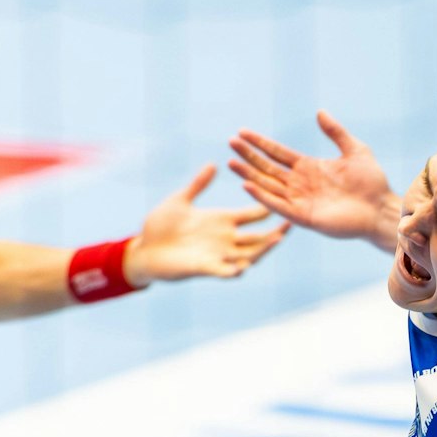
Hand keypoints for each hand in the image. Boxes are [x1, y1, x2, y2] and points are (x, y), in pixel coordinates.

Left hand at [126, 164, 289, 285]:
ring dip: (263, 248)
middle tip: (293, 220)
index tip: (285, 198)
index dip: (267, 208)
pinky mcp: (205, 268)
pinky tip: (244, 267)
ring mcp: (217, 254)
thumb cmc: (160, 225)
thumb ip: (198, 185)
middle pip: (257, 236)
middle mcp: (224, 239)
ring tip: (277, 240)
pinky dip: (234, 270)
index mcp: (221, 221)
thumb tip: (213, 165)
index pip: (252, 215)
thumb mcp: (180, 200)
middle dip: (275, 229)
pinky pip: (224, 271)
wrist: (143, 250)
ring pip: (248, 253)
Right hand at [227, 111, 400, 251]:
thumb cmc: (371, 182)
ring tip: (231, 162)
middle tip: (230, 143)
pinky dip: (263, 196)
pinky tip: (248, 185)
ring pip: (268, 185)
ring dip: (249, 174)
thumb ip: (336, 132)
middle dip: (249, 156)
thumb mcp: (355, 150)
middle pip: (267, 168)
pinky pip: (279, 206)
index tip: (242, 133)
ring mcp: (300, 200)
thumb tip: (320, 112)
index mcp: (308, 167)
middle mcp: (300, 184)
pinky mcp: (304, 217)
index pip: (277, 153)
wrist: (381, 208)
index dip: (260, 143)